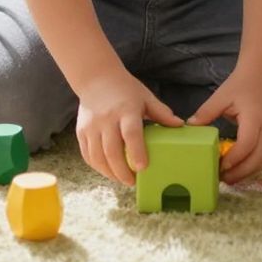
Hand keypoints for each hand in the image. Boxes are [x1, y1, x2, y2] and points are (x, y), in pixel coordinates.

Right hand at [76, 69, 181, 185]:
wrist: (96, 79)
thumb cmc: (125, 90)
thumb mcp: (146, 97)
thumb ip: (161, 113)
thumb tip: (180, 126)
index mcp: (125, 110)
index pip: (131, 134)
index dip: (136, 152)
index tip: (142, 168)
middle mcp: (106, 119)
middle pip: (112, 151)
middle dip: (121, 171)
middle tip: (132, 182)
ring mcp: (91, 126)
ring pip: (97, 157)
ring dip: (109, 173)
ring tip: (121, 179)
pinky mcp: (81, 131)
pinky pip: (87, 155)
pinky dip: (97, 167)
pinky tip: (108, 171)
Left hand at [189, 69, 261, 183]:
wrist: (260, 78)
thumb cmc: (240, 86)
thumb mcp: (221, 96)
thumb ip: (206, 112)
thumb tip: (189, 127)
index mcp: (255, 118)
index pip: (247, 143)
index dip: (234, 158)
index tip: (220, 166)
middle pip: (258, 159)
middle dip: (240, 172)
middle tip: (221, 179)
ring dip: (246, 173)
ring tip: (227, 178)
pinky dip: (250, 168)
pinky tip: (236, 170)